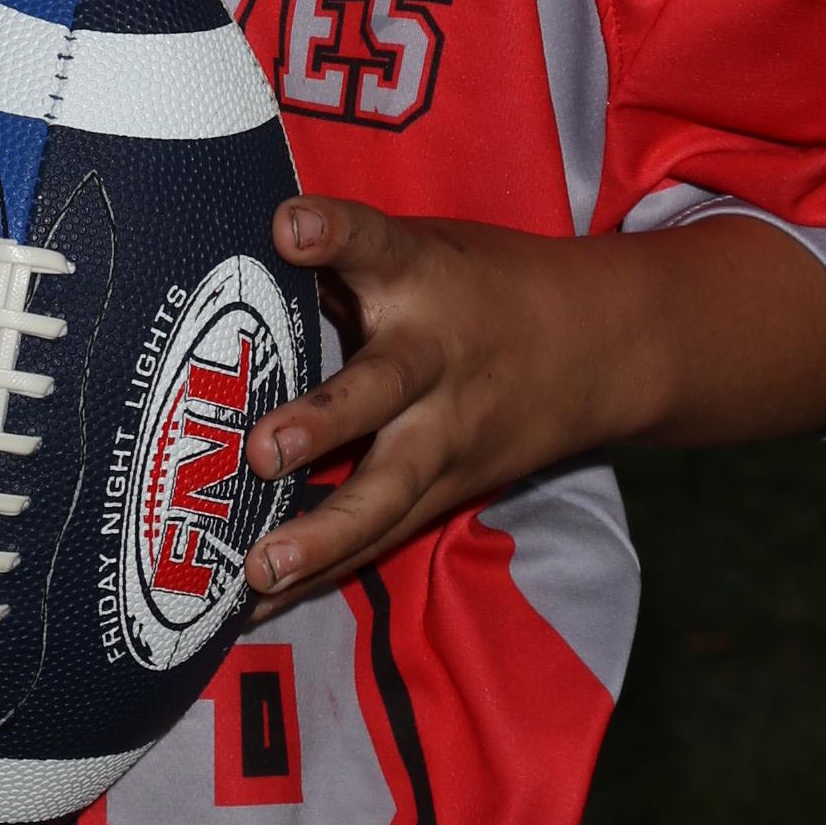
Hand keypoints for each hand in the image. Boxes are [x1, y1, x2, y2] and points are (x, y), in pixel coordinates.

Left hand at [236, 196, 825, 606]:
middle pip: (382, 390)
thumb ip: (341, 261)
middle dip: (326, 424)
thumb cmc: (478, 283)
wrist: (605, 346)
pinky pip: (382, 535)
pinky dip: (324, 571)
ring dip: (324, 534)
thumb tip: (220, 256)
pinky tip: (258, 601)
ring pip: (387, 491)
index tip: (288, 223)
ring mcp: (448, 435)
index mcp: (425, 276)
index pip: (375, 242)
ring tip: (261, 568)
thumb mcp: (423, 246)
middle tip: (266, 449)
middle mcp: (436, 357)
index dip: (333, 232)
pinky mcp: (450, 489)